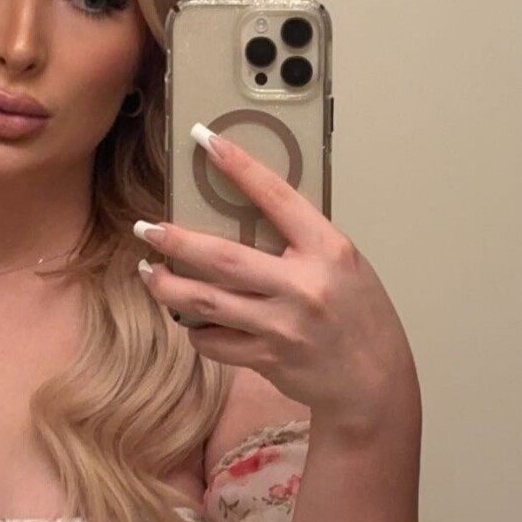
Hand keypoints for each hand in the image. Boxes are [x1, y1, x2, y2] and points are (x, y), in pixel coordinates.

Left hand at [134, 126, 419, 431]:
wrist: (374, 382)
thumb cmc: (361, 317)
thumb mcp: (343, 265)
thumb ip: (302, 242)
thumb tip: (246, 215)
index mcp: (328, 250)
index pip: (277, 197)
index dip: (239, 166)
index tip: (206, 140)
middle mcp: (304, 286)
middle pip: (222, 258)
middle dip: (175, 241)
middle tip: (146, 228)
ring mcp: (282, 326)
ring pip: (206, 302)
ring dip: (168, 286)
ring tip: (148, 271)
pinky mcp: (267, 359)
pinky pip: (214, 341)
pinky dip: (196, 328)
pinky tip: (190, 318)